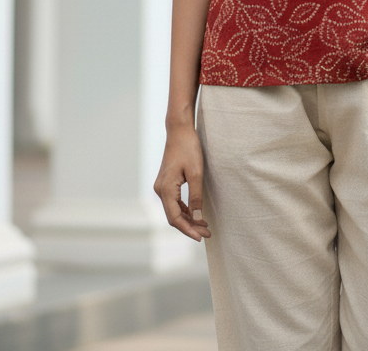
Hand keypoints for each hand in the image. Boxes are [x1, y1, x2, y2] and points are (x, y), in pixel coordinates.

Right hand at [153, 124, 210, 241]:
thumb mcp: (196, 173)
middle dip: (190, 227)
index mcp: (165, 189)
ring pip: (174, 210)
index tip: (201, 237)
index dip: (188, 230)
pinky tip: (196, 214)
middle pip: (173, 217)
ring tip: (204, 226)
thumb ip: (196, 197)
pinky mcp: (166, 183)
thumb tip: (199, 218)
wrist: (179, 130)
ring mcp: (161, 186)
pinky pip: (174, 202)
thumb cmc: (188, 148)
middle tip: (207, 233)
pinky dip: (184, 210)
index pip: (175, 218)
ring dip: (188, 219)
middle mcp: (160, 190)